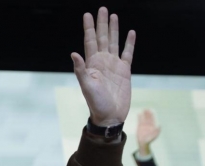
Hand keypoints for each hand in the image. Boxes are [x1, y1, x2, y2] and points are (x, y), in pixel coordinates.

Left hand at [71, 7, 135, 126]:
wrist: (110, 115)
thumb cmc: (96, 103)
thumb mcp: (86, 86)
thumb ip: (80, 70)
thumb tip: (73, 54)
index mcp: (92, 64)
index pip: (90, 41)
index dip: (88, 28)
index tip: (87, 14)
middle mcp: (102, 61)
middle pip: (102, 37)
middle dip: (101, 24)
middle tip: (102, 9)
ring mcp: (114, 65)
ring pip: (114, 42)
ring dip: (114, 29)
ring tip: (114, 16)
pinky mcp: (125, 71)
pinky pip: (128, 53)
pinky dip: (129, 43)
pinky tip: (130, 32)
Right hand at [136, 109, 159, 155]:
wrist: (143, 142)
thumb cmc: (150, 139)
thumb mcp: (154, 135)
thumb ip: (157, 131)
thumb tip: (159, 126)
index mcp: (153, 125)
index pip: (153, 118)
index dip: (152, 114)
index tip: (151, 110)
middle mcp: (149, 124)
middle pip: (148, 116)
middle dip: (148, 112)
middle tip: (147, 109)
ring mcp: (144, 124)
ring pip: (144, 117)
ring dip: (144, 114)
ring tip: (143, 110)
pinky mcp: (139, 126)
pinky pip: (139, 120)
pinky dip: (139, 117)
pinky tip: (138, 113)